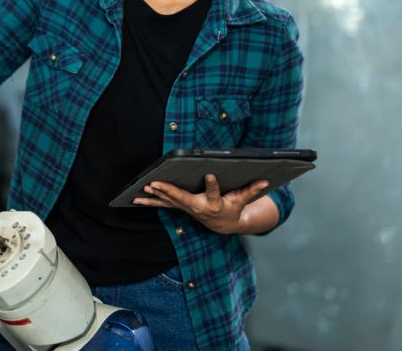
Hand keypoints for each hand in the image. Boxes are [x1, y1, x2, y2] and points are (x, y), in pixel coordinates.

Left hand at [132, 175, 268, 234]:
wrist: (223, 225)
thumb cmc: (232, 209)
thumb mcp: (242, 200)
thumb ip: (252, 190)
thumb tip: (266, 181)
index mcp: (214, 204)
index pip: (214, 194)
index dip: (213, 185)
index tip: (209, 175)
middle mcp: (198, 208)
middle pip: (182, 198)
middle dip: (169, 191)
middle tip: (155, 183)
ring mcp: (187, 209)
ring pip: (168, 202)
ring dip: (154, 197)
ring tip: (140, 191)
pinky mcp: (180, 207)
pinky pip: (163, 204)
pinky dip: (150, 201)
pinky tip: (135, 198)